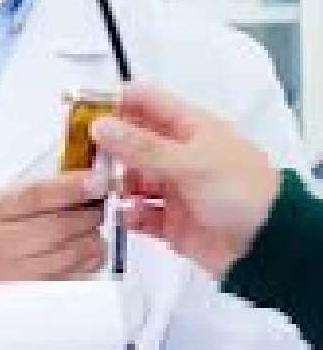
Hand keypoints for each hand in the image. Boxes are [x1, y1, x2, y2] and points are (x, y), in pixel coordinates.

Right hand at [0, 170, 108, 286]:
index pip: (34, 196)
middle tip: (98, 204)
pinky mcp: (23, 294)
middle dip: (88, 213)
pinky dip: (86, 263)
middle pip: (55, 227)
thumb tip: (75, 183)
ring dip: (90, 238)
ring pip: (66, 256)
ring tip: (94, 227)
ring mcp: (9, 274)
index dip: (71, 187)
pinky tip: (89, 250)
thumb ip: (27, 191)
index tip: (95, 181)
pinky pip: (66, 280)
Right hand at [91, 84, 280, 276]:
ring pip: (132, 179)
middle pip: (132, 142)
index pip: (145, 102)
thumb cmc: (243, 194)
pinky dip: (130, 214)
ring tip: (101, 189)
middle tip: (81, 154)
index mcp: (190, 128)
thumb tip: (102, 126)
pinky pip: (140, 214)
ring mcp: (175, 189)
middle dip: (106, 147)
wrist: (267, 248)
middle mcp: (179, 155)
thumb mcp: (191, 163)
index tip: (81, 109)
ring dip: (116, 184)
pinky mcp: (171, 221)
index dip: (114, 101)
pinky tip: (128, 215)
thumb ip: (142, 147)